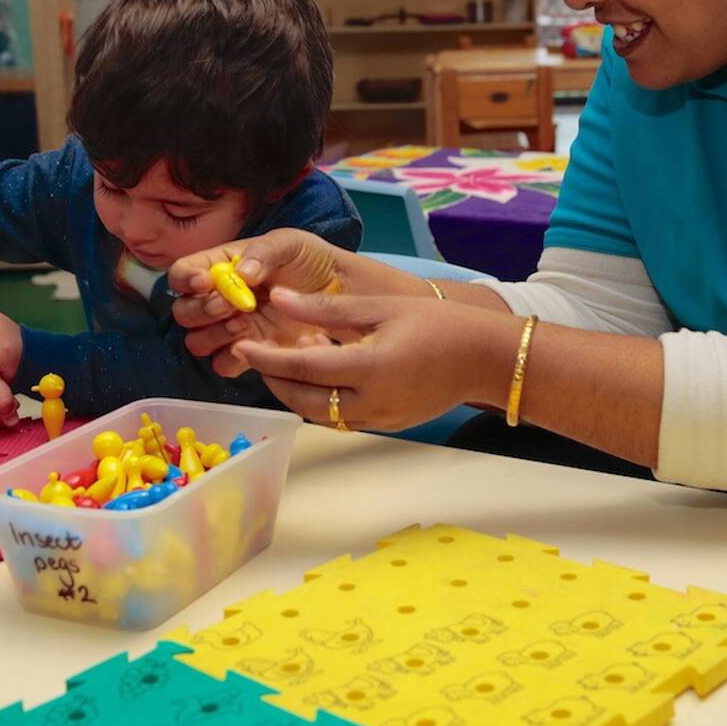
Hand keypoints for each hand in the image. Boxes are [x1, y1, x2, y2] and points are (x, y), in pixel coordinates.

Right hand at [169, 230, 346, 376]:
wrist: (339, 291)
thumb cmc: (310, 261)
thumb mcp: (289, 243)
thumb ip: (263, 252)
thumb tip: (241, 273)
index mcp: (219, 267)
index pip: (182, 274)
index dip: (185, 279)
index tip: (205, 282)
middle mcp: (218, 299)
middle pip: (183, 312)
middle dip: (201, 310)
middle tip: (229, 304)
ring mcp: (230, 328)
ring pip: (197, 341)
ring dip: (214, 334)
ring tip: (245, 323)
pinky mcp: (249, 352)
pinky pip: (222, 364)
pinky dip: (232, 357)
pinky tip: (256, 343)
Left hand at [229, 287, 514, 431]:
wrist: (485, 358)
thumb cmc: (437, 324)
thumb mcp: (379, 306)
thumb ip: (326, 307)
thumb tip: (279, 299)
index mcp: (369, 368)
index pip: (302, 368)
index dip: (266, 357)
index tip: (241, 344)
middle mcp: (371, 402)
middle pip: (304, 400)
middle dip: (274, 379)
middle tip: (257, 355)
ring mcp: (379, 419)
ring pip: (319, 416)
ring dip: (296, 393)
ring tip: (288, 363)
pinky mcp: (387, 426)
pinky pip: (341, 420)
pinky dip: (321, 402)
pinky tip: (321, 376)